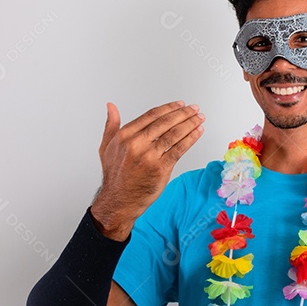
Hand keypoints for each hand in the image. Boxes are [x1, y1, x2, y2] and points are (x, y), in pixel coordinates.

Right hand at [91, 100, 204, 239]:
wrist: (119, 201)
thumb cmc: (115, 175)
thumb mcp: (106, 147)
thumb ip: (111, 125)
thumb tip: (111, 106)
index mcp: (125, 136)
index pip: (151, 115)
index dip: (169, 108)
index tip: (180, 104)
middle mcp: (136, 144)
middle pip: (165, 122)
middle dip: (183, 113)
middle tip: (194, 108)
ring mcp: (149, 156)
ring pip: (174, 134)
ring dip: (190, 124)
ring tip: (200, 119)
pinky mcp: (161, 168)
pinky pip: (179, 149)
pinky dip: (191, 139)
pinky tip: (198, 132)